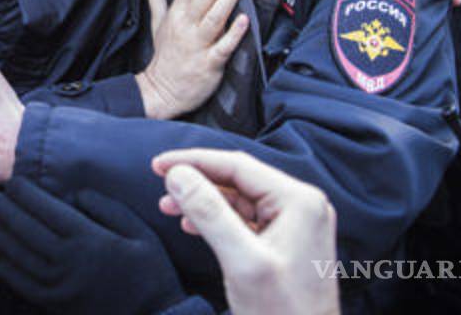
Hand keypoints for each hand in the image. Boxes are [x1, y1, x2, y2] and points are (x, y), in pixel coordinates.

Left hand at [0, 178, 185, 314]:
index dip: (24, 193)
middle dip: (4, 210)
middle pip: (24, 229)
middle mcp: (68, 262)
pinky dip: (0, 265)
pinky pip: (17, 282)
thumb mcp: (141, 234)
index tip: (13, 182)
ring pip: (16, 255)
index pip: (45, 209)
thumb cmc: (150, 273)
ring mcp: (57, 286)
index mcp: (89, 240)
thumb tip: (76, 194)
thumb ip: (108, 208)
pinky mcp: (52, 305)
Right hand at [136, 0, 248, 119]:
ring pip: (215, 16)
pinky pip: (223, 46)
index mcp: (176, 14)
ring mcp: (197, 44)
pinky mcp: (209, 63)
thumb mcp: (157, 23)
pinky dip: (233, 33)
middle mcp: (186, 26)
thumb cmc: (165, 56)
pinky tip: (245, 19)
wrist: (161, 91)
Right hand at [153, 149, 339, 314]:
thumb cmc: (284, 314)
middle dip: (196, 180)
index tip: (159, 165)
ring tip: (169, 206)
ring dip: (202, 200)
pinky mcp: (285, 242)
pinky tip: (191, 224)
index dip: (194, 161)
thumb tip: (178, 175)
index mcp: (299, 201)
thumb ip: (209, 213)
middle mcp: (301, 205)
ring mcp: (295, 224)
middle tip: (161, 183)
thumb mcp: (242, 262)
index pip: (237, 165)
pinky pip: (245, 219)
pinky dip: (216, 218)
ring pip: (238, 198)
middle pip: (237, 179)